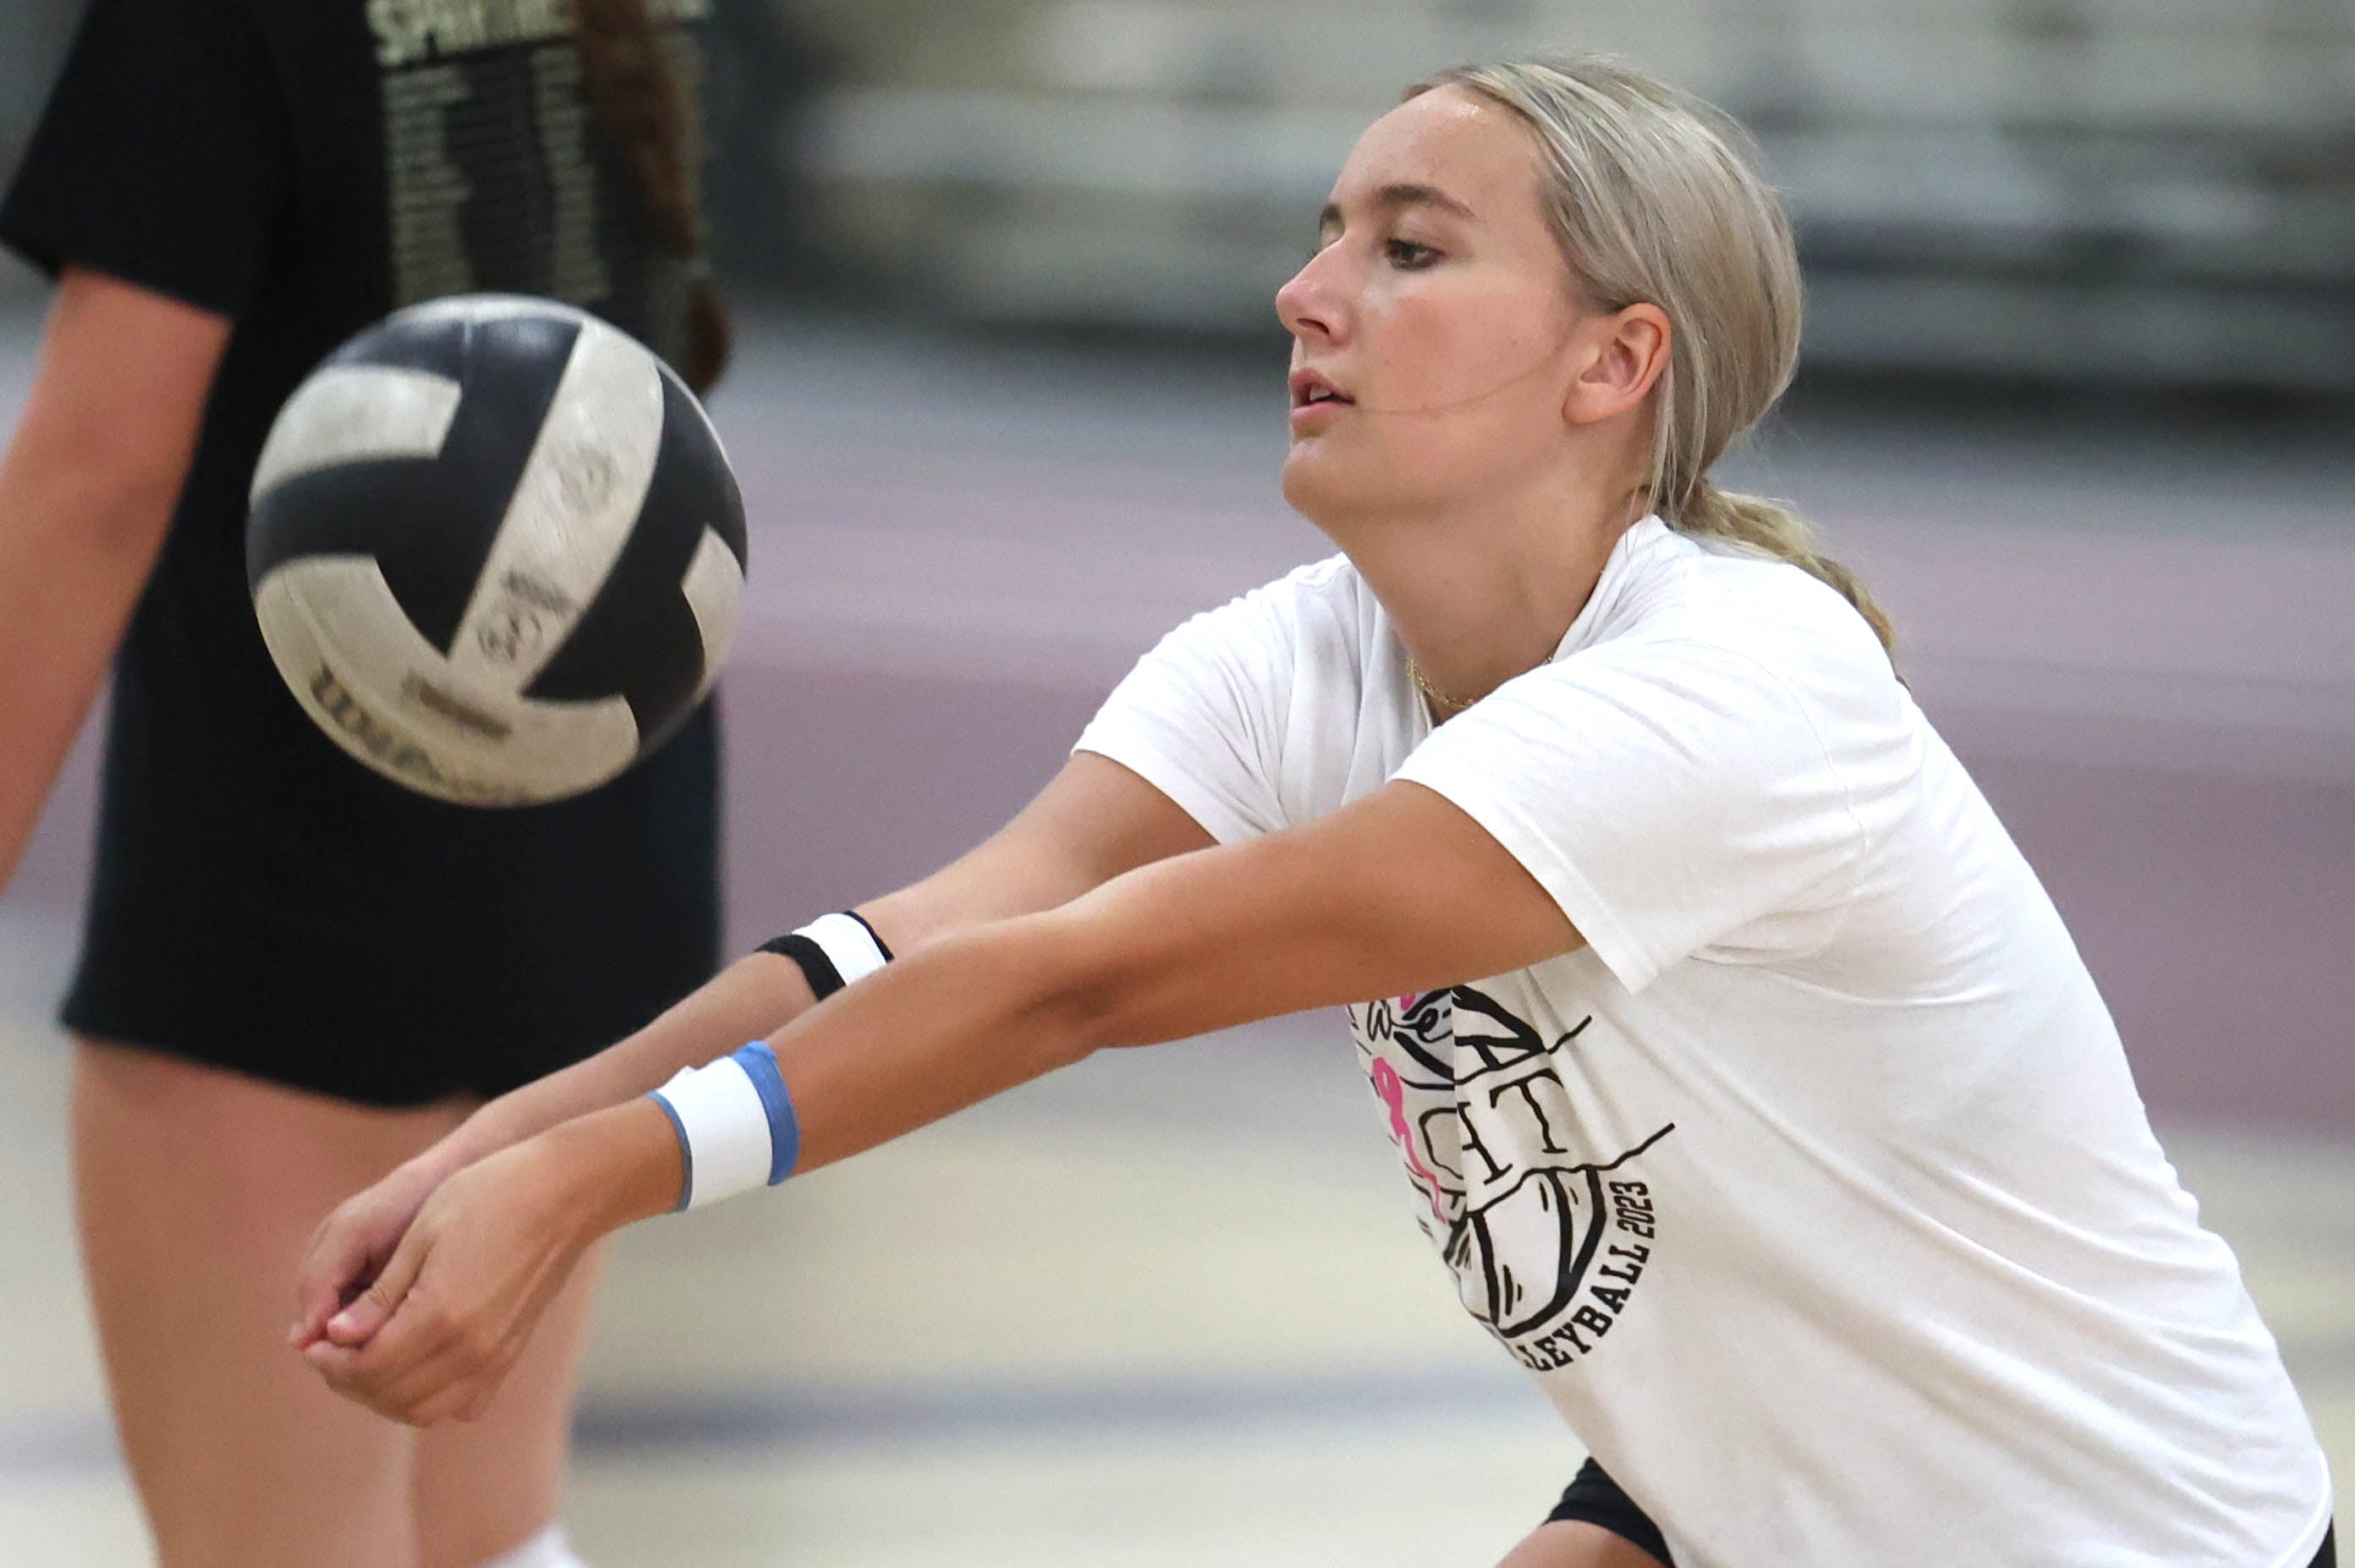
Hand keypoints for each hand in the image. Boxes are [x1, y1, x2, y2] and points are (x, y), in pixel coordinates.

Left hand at [300, 1135, 602, 1425]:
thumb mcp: (423, 1233)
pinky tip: (413, 1365)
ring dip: (383, 1395)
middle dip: (349, 1380)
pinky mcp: (509, 1356)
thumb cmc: (490, 1196)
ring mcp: (495, 1358)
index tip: (313, 1340)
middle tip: (331, 1350)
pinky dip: (426, 1398)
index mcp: (441, 1315)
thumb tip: (335, 1336)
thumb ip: (379, 1295)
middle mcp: (470, 1349)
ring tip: (365, 1358)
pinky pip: (459, 1404)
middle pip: (389, 1395)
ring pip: (421, 1411)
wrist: (566, 1194)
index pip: (366, 1367)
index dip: (329, 1360)